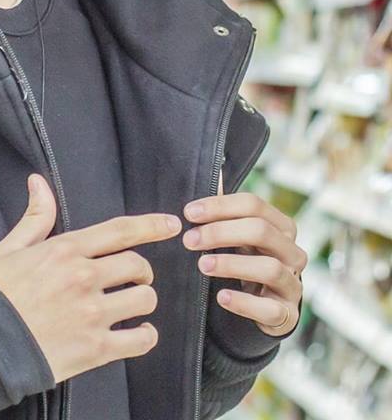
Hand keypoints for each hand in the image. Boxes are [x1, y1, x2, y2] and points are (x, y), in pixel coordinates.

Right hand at [0, 174, 182, 383]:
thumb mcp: (12, 248)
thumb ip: (35, 216)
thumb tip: (38, 181)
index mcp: (66, 250)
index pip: (119, 231)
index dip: (151, 226)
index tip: (171, 225)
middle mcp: (84, 278)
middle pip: (138, 266)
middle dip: (142, 272)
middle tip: (133, 279)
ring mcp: (92, 314)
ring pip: (145, 300)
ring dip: (142, 301)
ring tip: (131, 306)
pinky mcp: (97, 349)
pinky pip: (141, 340)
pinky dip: (145, 336)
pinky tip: (135, 333)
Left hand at [183, 183, 306, 336]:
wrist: (264, 307)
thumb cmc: (246, 260)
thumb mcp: (238, 234)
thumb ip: (225, 208)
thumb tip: (213, 167)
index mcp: (281, 226)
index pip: (253, 204)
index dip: (219, 205)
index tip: (188, 213)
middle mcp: (292, 252)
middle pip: (260, 231)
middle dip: (220, 232)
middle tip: (189, 240)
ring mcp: (293, 284)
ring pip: (269, 267)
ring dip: (231, 264)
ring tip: (201, 265)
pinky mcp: (287, 314)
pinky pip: (271, 309)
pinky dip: (245, 302)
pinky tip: (222, 297)